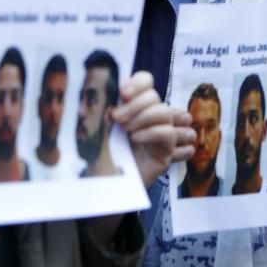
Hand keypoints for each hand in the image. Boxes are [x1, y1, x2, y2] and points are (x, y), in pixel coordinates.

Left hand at [112, 71, 194, 187]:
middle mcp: (150, 115)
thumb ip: (106, 108)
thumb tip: (106, 91)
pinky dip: (151, 132)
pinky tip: (136, 139)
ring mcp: (160, 131)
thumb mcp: (101, 127)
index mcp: (135, 105)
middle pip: (154, 95)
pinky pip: (166, 132)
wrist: (105, 185)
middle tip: (117, 118)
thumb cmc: (100, 155)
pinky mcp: (166, 149)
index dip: (137, 83)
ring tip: (126, 131)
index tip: (122, 93)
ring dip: (142, 118)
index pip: (146, 81)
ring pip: (162, 111)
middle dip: (135, 105)